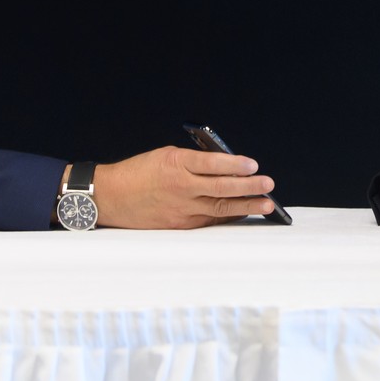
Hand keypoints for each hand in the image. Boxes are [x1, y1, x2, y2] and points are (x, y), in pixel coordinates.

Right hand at [89, 146, 276, 228]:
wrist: (111, 197)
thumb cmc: (139, 172)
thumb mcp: (165, 156)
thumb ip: (193, 161)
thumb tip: (223, 165)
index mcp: (175, 164)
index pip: (211, 164)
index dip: (234, 164)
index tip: (253, 165)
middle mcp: (180, 187)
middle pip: (221, 187)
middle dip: (248, 187)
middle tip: (268, 184)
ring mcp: (181, 209)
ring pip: (220, 207)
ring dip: (246, 205)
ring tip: (266, 204)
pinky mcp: (180, 224)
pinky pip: (210, 219)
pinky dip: (228, 215)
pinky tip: (244, 212)